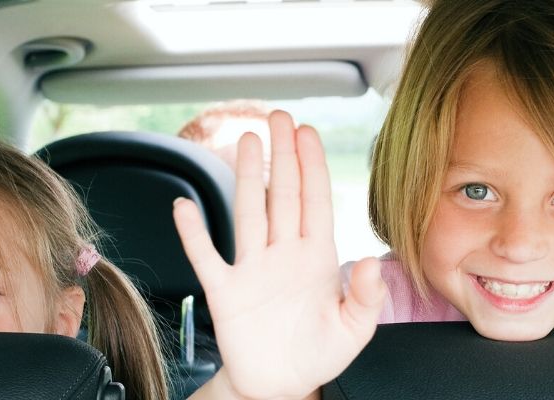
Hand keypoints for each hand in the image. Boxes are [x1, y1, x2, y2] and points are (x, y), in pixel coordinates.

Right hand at [174, 111, 386, 398]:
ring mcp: (252, 269)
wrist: (279, 386)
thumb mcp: (354, 331)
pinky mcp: (225, 292)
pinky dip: (193, 233)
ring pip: (249, 212)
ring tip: (247, 140)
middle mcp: (283, 255)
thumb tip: (368, 261)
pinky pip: (206, 257)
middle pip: (282, 194)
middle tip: (279, 116)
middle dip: (282, 154)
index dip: (312, 165)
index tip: (308, 132)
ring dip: (246, 176)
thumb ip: (365, 297)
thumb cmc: (317, 356)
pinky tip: (184, 207)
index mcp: (316, 259)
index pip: (316, 201)